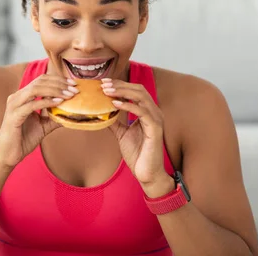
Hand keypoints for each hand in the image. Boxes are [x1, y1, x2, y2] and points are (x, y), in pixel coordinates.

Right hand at [0, 75, 77, 168]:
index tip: (73, 85)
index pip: (41, 80)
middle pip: (40, 81)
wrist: (8, 155)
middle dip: (59, 83)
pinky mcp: (14, 116)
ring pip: (35, 89)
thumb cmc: (23, 140)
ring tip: (69, 95)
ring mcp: (14, 105)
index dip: (58, 80)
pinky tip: (59, 102)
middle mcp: (17, 97)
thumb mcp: (43, 126)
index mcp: (22, 97)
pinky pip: (31, 105)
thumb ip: (55, 117)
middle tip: (74, 89)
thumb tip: (72, 113)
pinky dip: (46, 102)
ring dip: (55, 90)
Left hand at [101, 78, 172, 192]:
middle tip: (103, 84)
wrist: (147, 173)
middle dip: (120, 85)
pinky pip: (142, 112)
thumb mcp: (122, 134)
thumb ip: (115, 122)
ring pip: (141, 97)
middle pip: (138, 89)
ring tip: (107, 91)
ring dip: (123, 91)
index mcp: (148, 112)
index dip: (120, 85)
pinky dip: (128, 105)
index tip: (104, 83)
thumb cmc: (138, 154)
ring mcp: (156, 120)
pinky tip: (115, 104)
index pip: (135, 91)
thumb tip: (101, 113)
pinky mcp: (155, 129)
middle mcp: (154, 112)